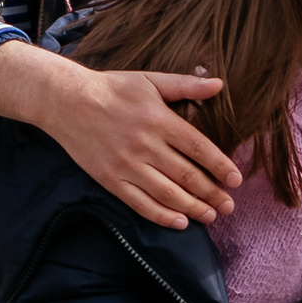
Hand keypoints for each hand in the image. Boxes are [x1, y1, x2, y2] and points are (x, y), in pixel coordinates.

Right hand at [0, 42, 242, 228]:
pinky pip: (139, 203)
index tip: (236, 180)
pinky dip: (161, 216)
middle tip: (229, 206)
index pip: (199, 148)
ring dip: (192, 208)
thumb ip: (185, 85)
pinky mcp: (110, 179)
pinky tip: (179, 223)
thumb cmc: (112, 88)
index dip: (220, 166)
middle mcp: (145, 145)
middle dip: (212, 193)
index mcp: (159, 120)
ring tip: (210, 216)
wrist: (65, 100)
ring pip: (167, 193)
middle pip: (186, 175)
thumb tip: (219, 84)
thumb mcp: (150, 80)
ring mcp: (126, 165)